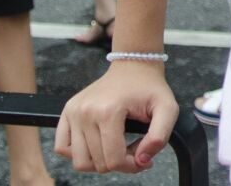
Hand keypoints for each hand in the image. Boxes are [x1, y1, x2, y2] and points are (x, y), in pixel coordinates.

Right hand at [56, 63, 179, 173]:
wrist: (133, 65)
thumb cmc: (149, 87)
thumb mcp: (167, 108)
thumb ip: (159, 137)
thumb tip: (142, 160)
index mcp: (109, 111)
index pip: (114, 160)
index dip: (132, 166)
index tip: (143, 156)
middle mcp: (86, 112)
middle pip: (98, 164)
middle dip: (119, 163)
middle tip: (132, 148)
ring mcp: (73, 112)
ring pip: (80, 161)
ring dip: (99, 162)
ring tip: (116, 147)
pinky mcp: (67, 112)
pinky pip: (62, 148)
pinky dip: (78, 153)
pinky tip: (97, 145)